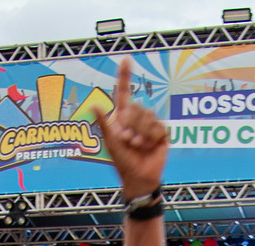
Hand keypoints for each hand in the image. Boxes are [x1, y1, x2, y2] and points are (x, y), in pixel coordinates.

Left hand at [95, 59, 167, 198]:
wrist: (138, 177)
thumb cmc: (122, 161)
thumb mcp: (111, 142)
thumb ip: (104, 123)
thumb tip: (93, 105)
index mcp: (123, 117)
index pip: (124, 92)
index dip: (125, 76)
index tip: (126, 59)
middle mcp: (137, 118)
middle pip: (137, 108)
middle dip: (131, 125)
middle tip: (128, 141)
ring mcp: (150, 125)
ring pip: (148, 117)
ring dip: (141, 134)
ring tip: (137, 146)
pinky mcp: (162, 133)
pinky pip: (158, 128)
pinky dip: (151, 139)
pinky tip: (148, 147)